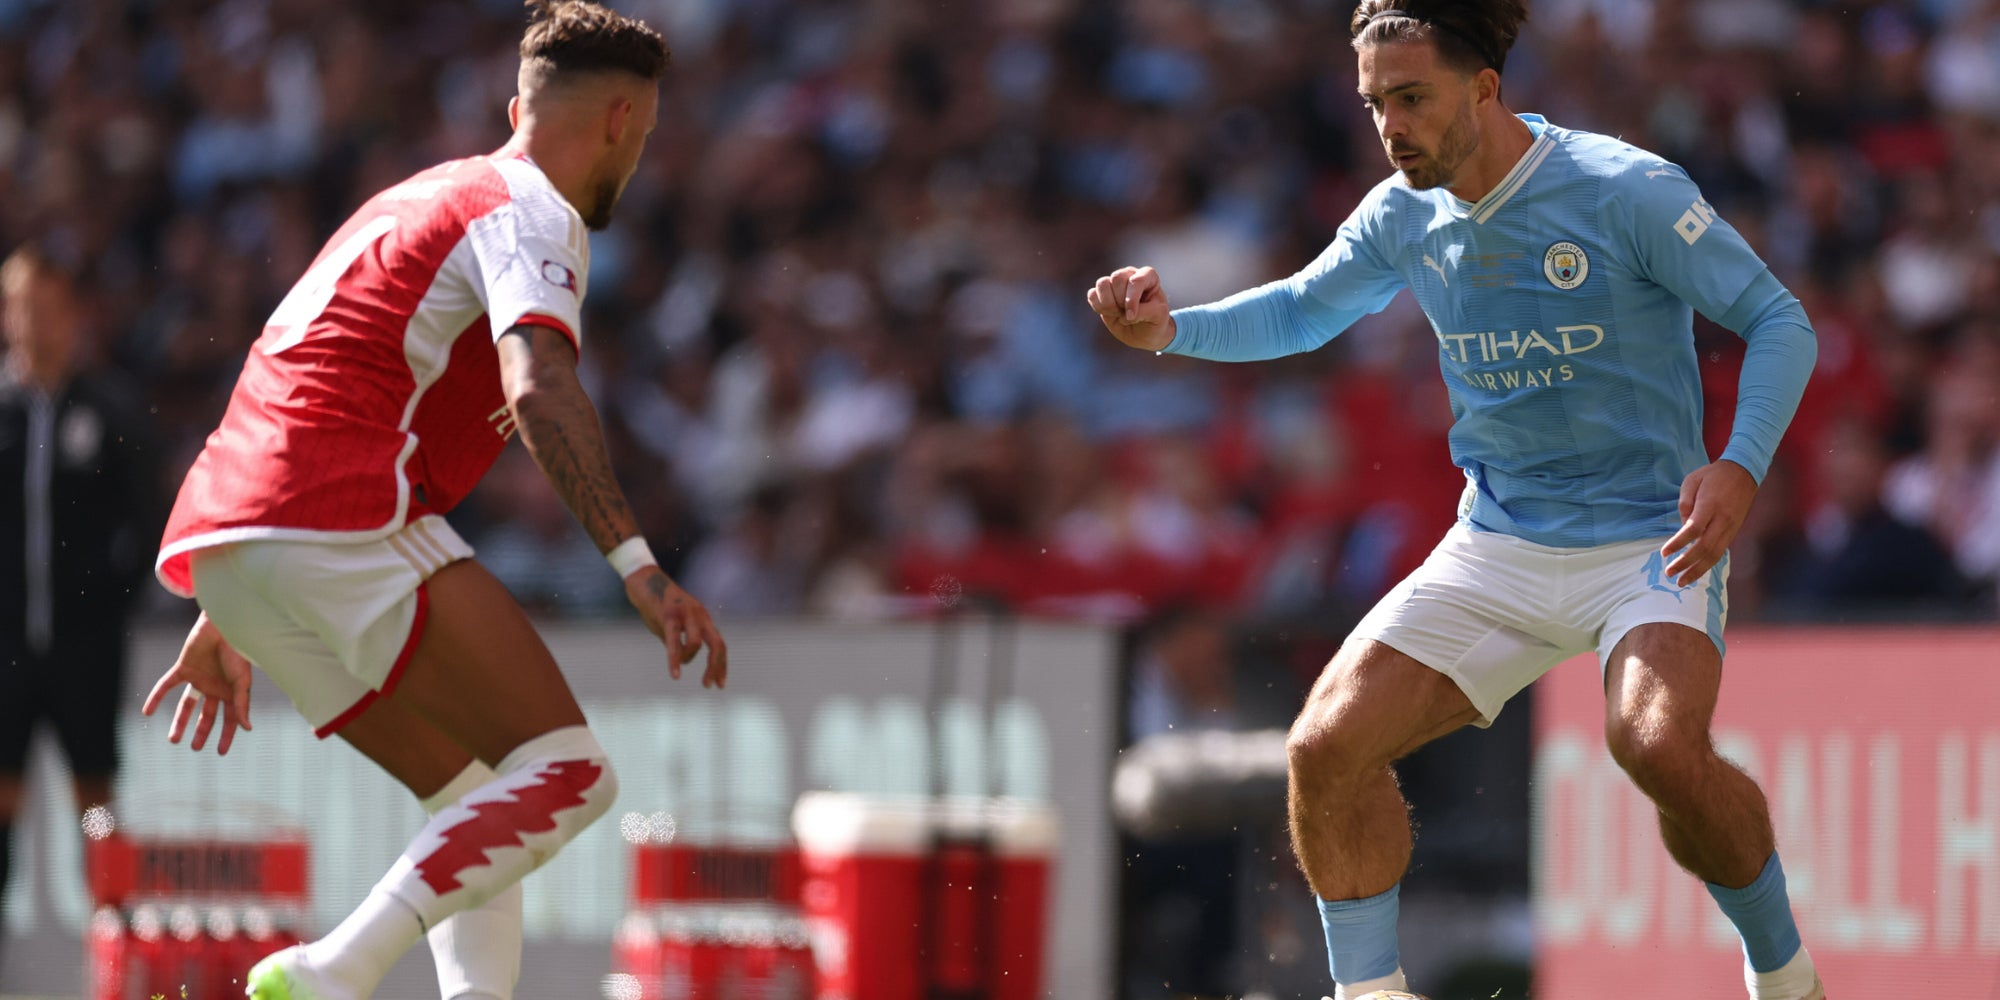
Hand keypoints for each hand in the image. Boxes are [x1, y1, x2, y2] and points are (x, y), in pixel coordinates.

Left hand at [141, 612, 253, 754]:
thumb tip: (247, 728)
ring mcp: (199, 678)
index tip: (220, 752)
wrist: (223, 626)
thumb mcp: (242, 681)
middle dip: (202, 732)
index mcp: (232, 691)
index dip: (227, 735)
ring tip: (173, 740)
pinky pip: (167, 685)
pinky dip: (156, 698)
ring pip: (187, 705)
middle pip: (207, 715)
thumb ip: (242, 704)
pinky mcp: (183, 668)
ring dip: (180, 722)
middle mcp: (215, 687)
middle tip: (195, 748)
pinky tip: (147, 712)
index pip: (230, 718)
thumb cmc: (238, 652)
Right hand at [625, 566, 728, 688]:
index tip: (721, 684)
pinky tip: (675, 674)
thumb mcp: (674, 626)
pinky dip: (675, 659)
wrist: (644, 582)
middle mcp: (700, 615)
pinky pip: (674, 641)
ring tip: (678, 664)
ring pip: (696, 643)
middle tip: (709, 685)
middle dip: (715, 667)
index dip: (722, 665)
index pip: (720, 644)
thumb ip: (680, 641)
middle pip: (717, 644)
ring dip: (688, 659)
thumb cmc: (658, 606)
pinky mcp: (669, 615)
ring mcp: (686, 614)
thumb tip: (681, 660)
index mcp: (704, 619)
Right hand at [1087, 266, 1174, 351]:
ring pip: (1102, 283)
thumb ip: (1146, 311)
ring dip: (1108, 303)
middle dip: (1120, 301)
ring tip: (1117, 313)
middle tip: (1127, 314)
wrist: (1145, 333)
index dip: (1131, 299)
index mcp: (1148, 276)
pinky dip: (1098, 307)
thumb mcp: (1159, 317)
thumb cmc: (1155, 321)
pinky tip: (1109, 314)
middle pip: (1117, 278)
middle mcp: (1130, 274)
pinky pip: (1092, 294)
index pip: (1136, 280)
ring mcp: (1114, 283)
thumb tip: (1126, 313)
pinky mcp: (1102, 293)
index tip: (1132, 316)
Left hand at [1662, 460, 1758, 587]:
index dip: (1678, 544)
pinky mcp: (1734, 531)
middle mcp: (1723, 519)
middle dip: (1686, 563)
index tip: (1664, 553)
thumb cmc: (1713, 475)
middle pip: (1705, 547)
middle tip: (1669, 573)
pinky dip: (1708, 564)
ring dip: (1698, 570)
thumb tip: (1682, 527)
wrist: (1744, 472)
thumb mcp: (1692, 481)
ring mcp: (1731, 527)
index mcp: (1710, 505)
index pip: (1693, 530)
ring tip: (1682, 581)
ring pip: (1715, 554)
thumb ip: (1685, 503)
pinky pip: (1720, 551)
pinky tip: (1696, 571)